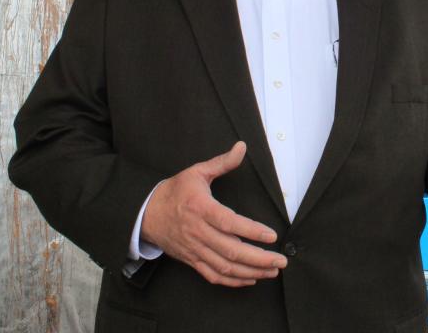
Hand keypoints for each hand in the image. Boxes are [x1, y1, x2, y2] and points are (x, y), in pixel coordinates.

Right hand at [140, 141, 287, 286]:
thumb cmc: (175, 191)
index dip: (251, 231)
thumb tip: (242, 147)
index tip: (272, 235)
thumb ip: (222, 162)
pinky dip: (233, 281)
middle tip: (281, 260)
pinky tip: (251, 279)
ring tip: (272, 270)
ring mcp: (195, 249)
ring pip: (225, 267)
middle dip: (259, 258)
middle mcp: (198, 232)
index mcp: (201, 209)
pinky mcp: (192, 260)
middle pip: (231, 250)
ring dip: (251, 271)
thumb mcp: (196, 172)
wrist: (147, 214)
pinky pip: (213, 276)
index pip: (229, 223)